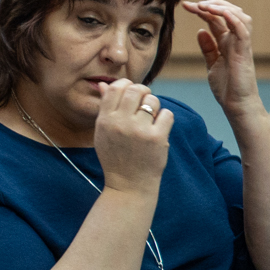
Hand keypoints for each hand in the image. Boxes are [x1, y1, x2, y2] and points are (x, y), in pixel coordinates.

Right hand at [90, 79, 171, 193]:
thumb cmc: (116, 157)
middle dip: (144, 91)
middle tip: (146, 101)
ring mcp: (139, 130)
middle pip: (136, 89)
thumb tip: (103, 84)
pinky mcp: (156, 138)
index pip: (115, 88)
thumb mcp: (102, 132)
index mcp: (105, 120)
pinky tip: (159, 128)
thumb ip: (105, 107)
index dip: (127, 85)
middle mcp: (120, 123)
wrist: (129, 184)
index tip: (133, 91)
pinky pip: (167, 114)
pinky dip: (165, 119)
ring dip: (155, 106)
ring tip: (151, 118)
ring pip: (153, 101)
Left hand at [187, 0, 263, 114]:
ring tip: (206, 6)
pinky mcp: (245, 52)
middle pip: (229, 12)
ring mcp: (242, 45)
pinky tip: (220, 13)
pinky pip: (242, 30)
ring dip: (222, 7)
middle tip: (195, 4)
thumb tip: (200, 31)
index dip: (202, 10)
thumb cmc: (227, 88)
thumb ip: (207, 47)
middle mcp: (236, 40)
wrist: (237, 105)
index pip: (216, 19)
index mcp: (227, 42)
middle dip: (212, 4)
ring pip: (239, 16)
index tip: (186, 5)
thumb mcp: (212, 64)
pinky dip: (233, 19)